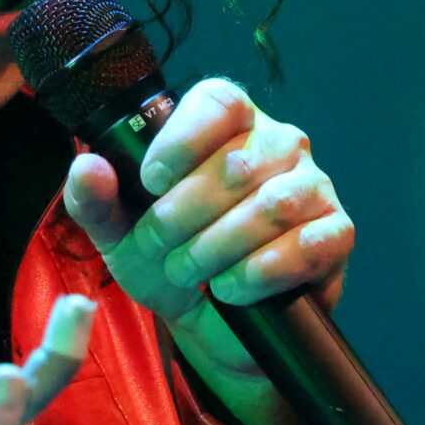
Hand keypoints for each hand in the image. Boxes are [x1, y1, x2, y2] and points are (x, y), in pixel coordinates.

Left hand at [58, 78, 351, 424]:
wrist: (212, 324)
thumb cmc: (169, 262)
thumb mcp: (120, 234)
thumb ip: (97, 200)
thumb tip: (87, 167)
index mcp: (227, 125)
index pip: (219, 99)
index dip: (181, 139)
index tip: (150, 182)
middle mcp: (277, 144)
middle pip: (238, 161)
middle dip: (184, 215)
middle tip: (160, 249)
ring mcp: (313, 186)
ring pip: (271, 205)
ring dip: (218, 248)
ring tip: (191, 272)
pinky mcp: (336, 233)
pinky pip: (307, 244)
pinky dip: (260, 272)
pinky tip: (232, 289)